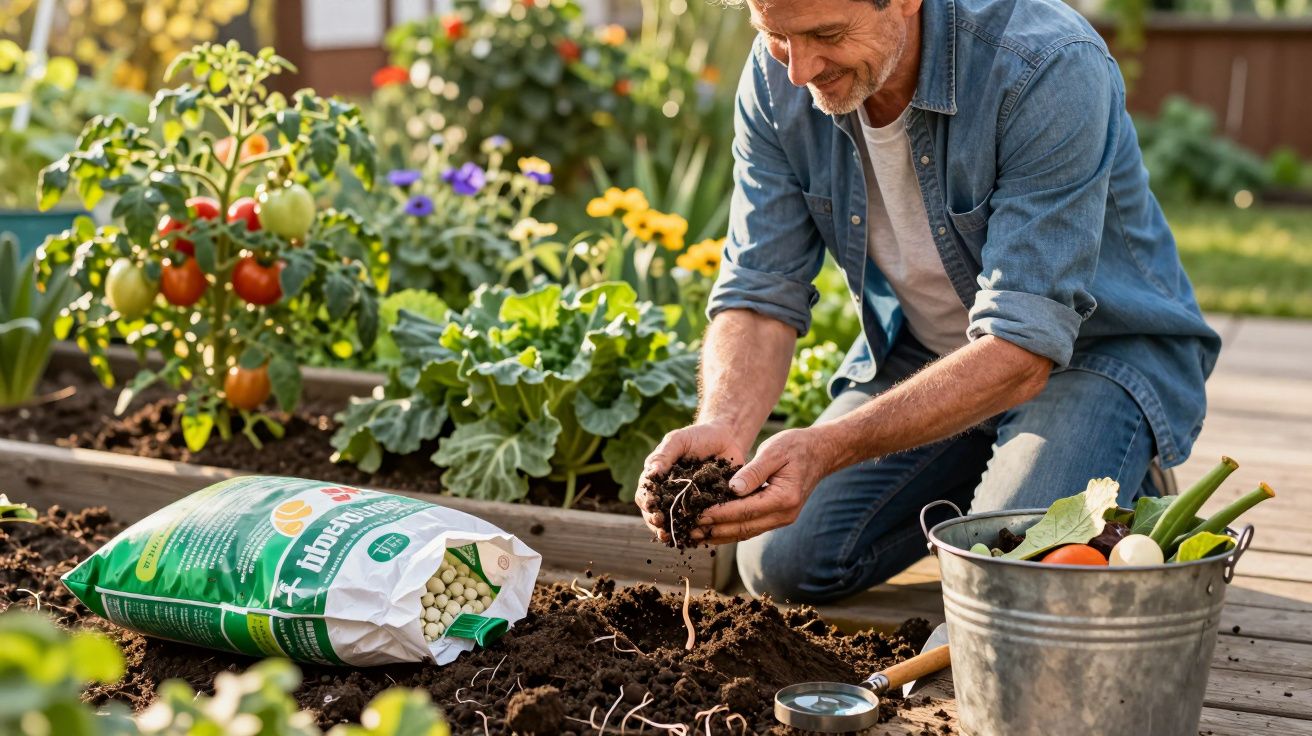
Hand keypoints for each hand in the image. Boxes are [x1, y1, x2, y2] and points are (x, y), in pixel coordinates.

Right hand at [634, 422, 747, 542]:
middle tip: (661, 526)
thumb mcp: (678, 440)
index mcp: (658, 479)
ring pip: (673, 523)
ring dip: (671, 532)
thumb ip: (664, 455)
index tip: (652, 507)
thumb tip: (651, 474)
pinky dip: (693, 533)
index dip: (646, 503)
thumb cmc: (698, 437)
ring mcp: (686, 504)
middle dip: (655, 522)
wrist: (727, 439)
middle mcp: (669, 494)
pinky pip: (696, 525)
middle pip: (654, 514)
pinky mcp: (705, 509)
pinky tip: (694, 538)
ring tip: (672, 537)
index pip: (645, 495)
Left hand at [691, 427, 836, 544]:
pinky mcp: (778, 518)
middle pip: (744, 528)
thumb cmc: (796, 446)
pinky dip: (732, 530)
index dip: (720, 514)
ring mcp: (782, 519)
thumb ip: (754, 471)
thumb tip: (732, 490)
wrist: (820, 452)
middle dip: (715, 531)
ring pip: (747, 532)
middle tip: (689, 531)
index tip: (697, 515)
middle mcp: (784, 514)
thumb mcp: (774, 451)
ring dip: (721, 535)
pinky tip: (713, 530)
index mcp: (784, 497)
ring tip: (695, 535)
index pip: (745, 510)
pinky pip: (752, 528)